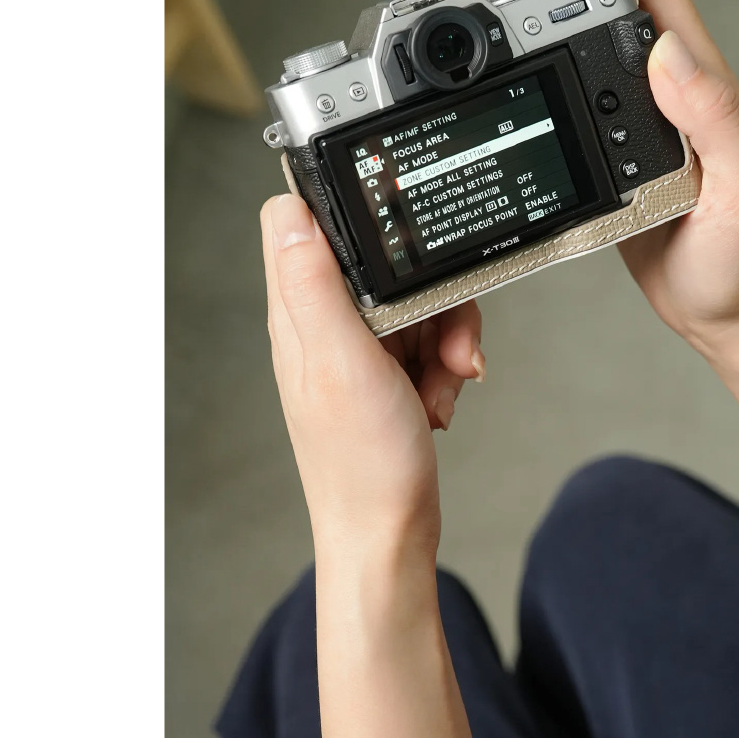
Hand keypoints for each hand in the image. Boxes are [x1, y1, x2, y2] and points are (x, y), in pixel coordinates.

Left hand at [259, 193, 483, 549]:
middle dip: (426, 291)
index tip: (388, 218)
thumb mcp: (340, 363)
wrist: (391, 531)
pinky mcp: (389, 369)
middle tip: (441, 335)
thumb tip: (291, 211)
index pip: (299, 223)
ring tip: (445, 376)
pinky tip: (443, 393)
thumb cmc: (362, 463)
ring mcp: (359, 347)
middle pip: (380, 260)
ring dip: (444, 334)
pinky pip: (430, 337)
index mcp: (299, 314)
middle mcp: (324, 324)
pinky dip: (447, 360)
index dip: (340, 206)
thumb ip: (315, 286)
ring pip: (415, 298)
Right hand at [532, 0, 738, 352]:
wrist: (726, 312)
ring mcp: (640, 128)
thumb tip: (666, 52)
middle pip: (616, 12)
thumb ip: (715, 119)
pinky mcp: (617, 161)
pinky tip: (527, 95)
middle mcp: (671, 98)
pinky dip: (551, 89)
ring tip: (508, 35)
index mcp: (702, 90)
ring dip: (552, 33)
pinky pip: (580, 110)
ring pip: (592, 58)